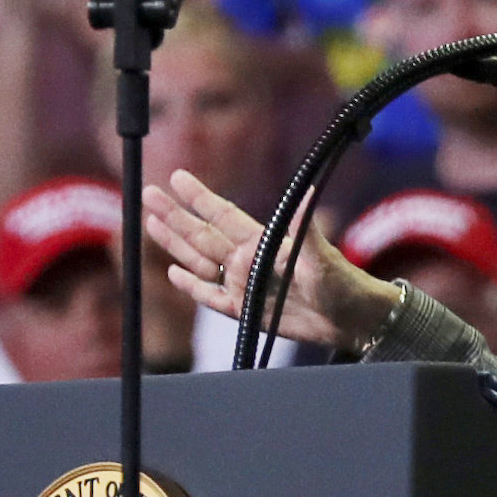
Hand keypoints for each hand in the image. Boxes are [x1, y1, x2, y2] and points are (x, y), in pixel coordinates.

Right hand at [143, 168, 396, 351]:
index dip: (199, 198)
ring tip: (150, 223)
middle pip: (202, 235)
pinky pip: (211, 297)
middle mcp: (248, 260)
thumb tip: (307, 192)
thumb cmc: (341, 283)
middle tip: (147, 194)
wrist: (349, 319)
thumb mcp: (323, 256)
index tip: (177, 177)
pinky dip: (192, 286)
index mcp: (262, 241)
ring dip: (175, 244)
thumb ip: (306, 229)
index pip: (223, 215)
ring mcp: (244, 285)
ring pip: (200, 262)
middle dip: (175, 215)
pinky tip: (174, 273)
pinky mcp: (244, 312)